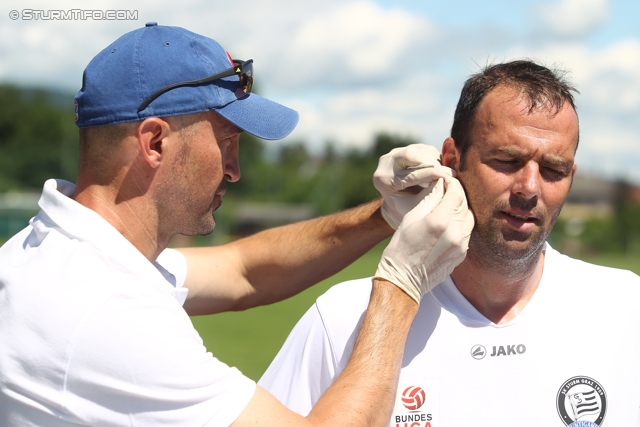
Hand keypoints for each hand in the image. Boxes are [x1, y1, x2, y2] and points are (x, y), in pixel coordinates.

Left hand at [373, 144, 453, 228]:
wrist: (398, 202)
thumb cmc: (408, 208)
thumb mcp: (417, 205)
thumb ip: (430, 192)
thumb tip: (448, 177)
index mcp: (383, 180)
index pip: (409, 174)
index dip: (430, 174)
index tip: (447, 177)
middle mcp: (384, 163)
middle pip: (410, 154)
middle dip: (432, 162)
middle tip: (449, 172)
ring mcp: (393, 154)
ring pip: (419, 150)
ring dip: (436, 160)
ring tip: (446, 173)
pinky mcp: (404, 149)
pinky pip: (424, 149)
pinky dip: (435, 157)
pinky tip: (441, 169)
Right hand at [374, 175, 473, 302]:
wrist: (404, 279)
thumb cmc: (401, 247)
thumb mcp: (411, 217)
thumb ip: (430, 199)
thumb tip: (440, 184)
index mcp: (439, 221)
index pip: (456, 193)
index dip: (452, 183)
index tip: (446, 179)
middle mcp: (454, 232)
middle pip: (464, 204)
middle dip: (456, 194)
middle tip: (447, 189)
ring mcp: (461, 245)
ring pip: (468, 218)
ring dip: (460, 209)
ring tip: (447, 206)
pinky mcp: (462, 254)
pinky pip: (467, 233)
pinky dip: (460, 224)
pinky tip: (448, 223)